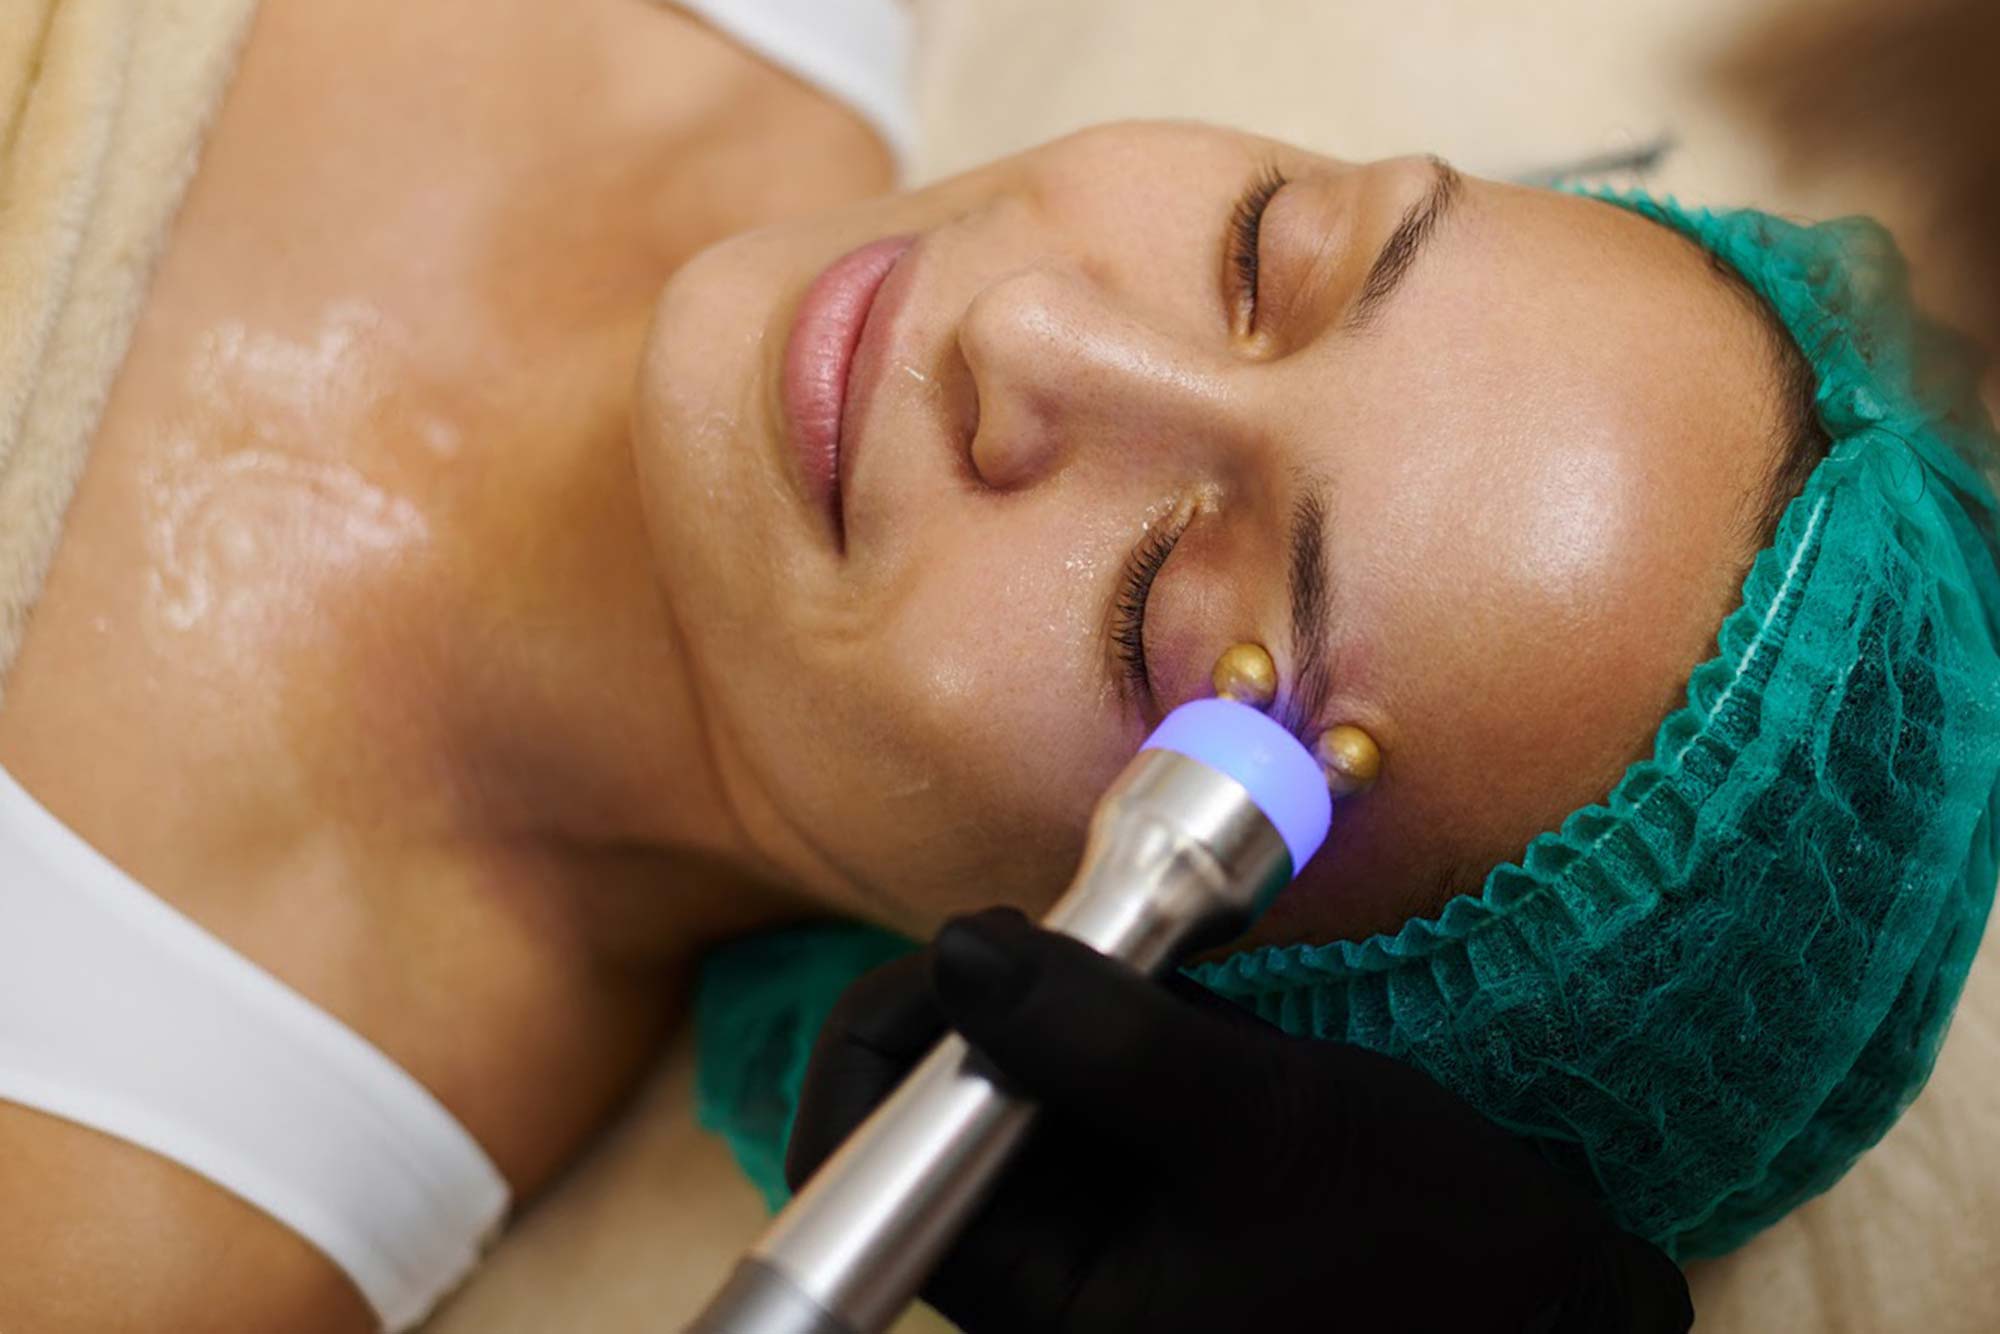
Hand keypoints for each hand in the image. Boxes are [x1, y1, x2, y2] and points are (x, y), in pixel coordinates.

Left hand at [786, 908, 1691, 1333]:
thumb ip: (1104, 1040)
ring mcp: (1092, 1230)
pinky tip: (1212, 1012)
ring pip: (1014, 1073)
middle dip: (1012, 998)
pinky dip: (1131, 1018)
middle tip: (1111, 939)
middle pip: (934, 1104)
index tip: (992, 946)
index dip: (895, 1037)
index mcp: (1041, 1305)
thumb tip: (957, 946)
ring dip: (1081, 999)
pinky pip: (1086, 1076)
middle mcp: (1044, 1276)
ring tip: (1192, 987)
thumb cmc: (1426, 1248)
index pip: (873, 1174)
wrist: (1547, 1301)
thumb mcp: (1264, 1124)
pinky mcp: (1142, 1185)